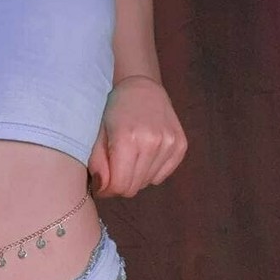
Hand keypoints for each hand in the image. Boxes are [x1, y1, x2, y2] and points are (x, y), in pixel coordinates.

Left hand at [89, 76, 186, 197]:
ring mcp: (169, 144)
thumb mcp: (99, 135)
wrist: (142, 89)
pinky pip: (162, 176)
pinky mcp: (181, 146)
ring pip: (147, 183)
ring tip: (129, 159)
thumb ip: (98, 164)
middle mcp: (152, 143)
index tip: (102, 185)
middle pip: (133, 187)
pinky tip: (144, 156)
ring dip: (135, 177)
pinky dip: (150, 172)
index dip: (108, 190)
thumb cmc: (115, 112)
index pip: (119, 185)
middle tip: (113, 172)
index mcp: (127, 139)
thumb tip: (102, 189)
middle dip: (120, 185)